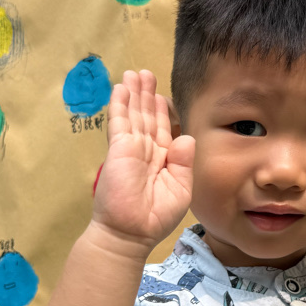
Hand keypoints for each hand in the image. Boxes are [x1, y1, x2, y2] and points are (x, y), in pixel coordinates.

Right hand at [92, 70, 195, 250]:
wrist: (131, 232)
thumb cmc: (156, 216)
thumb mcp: (180, 189)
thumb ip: (184, 163)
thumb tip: (186, 137)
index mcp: (163, 159)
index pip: (163, 128)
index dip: (162, 110)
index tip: (162, 95)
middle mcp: (146, 150)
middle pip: (147, 116)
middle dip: (147, 94)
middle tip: (146, 73)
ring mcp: (131, 147)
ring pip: (133, 113)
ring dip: (134, 93)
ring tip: (134, 73)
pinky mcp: (119, 148)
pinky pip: (120, 121)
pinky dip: (120, 104)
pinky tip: (121, 88)